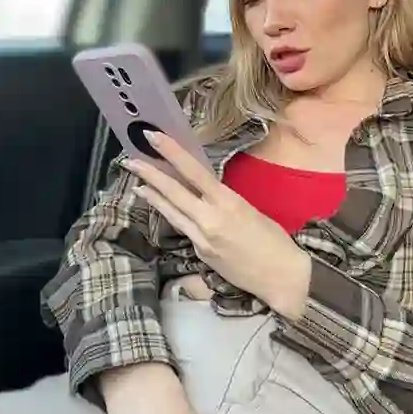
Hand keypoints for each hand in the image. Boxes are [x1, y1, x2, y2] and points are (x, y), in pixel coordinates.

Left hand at [123, 133, 311, 317]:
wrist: (281, 276)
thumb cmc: (274, 239)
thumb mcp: (249, 210)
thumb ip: (223, 200)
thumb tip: (202, 189)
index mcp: (228, 203)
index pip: (193, 172)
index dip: (172, 153)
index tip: (154, 137)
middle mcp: (210, 220)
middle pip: (173, 192)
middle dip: (150, 174)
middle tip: (131, 159)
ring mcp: (202, 239)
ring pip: (171, 212)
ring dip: (153, 195)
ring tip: (137, 182)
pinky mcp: (200, 254)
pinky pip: (181, 229)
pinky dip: (169, 214)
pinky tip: (161, 207)